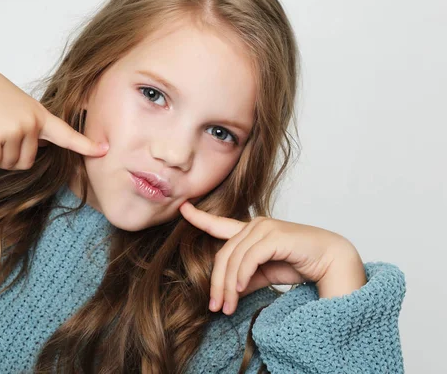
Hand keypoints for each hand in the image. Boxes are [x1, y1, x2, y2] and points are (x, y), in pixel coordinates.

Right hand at [0, 56, 107, 169]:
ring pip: (9, 164)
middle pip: (26, 163)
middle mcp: (32, 123)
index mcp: (39, 115)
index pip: (66, 133)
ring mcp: (15, 129)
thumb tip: (39, 149)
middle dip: (10, 156)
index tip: (104, 150)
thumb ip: (32, 126)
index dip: (85, 145)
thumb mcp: (17, 106)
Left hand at [179, 201, 366, 314]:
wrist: (332, 261)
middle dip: (216, 283)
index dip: (200, 217)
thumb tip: (227, 291)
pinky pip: (248, 258)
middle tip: (216, 307)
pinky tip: (238, 290)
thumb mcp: (265, 274)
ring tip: (227, 307)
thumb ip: (245, 278)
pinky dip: (241, 276)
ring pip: (233, 259)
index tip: (183, 208)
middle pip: (223, 255)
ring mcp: (264, 229)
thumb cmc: (301, 263)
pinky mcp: (274, 237)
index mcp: (251, 231)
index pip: (220, 224)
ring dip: (227, 286)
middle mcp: (255, 226)